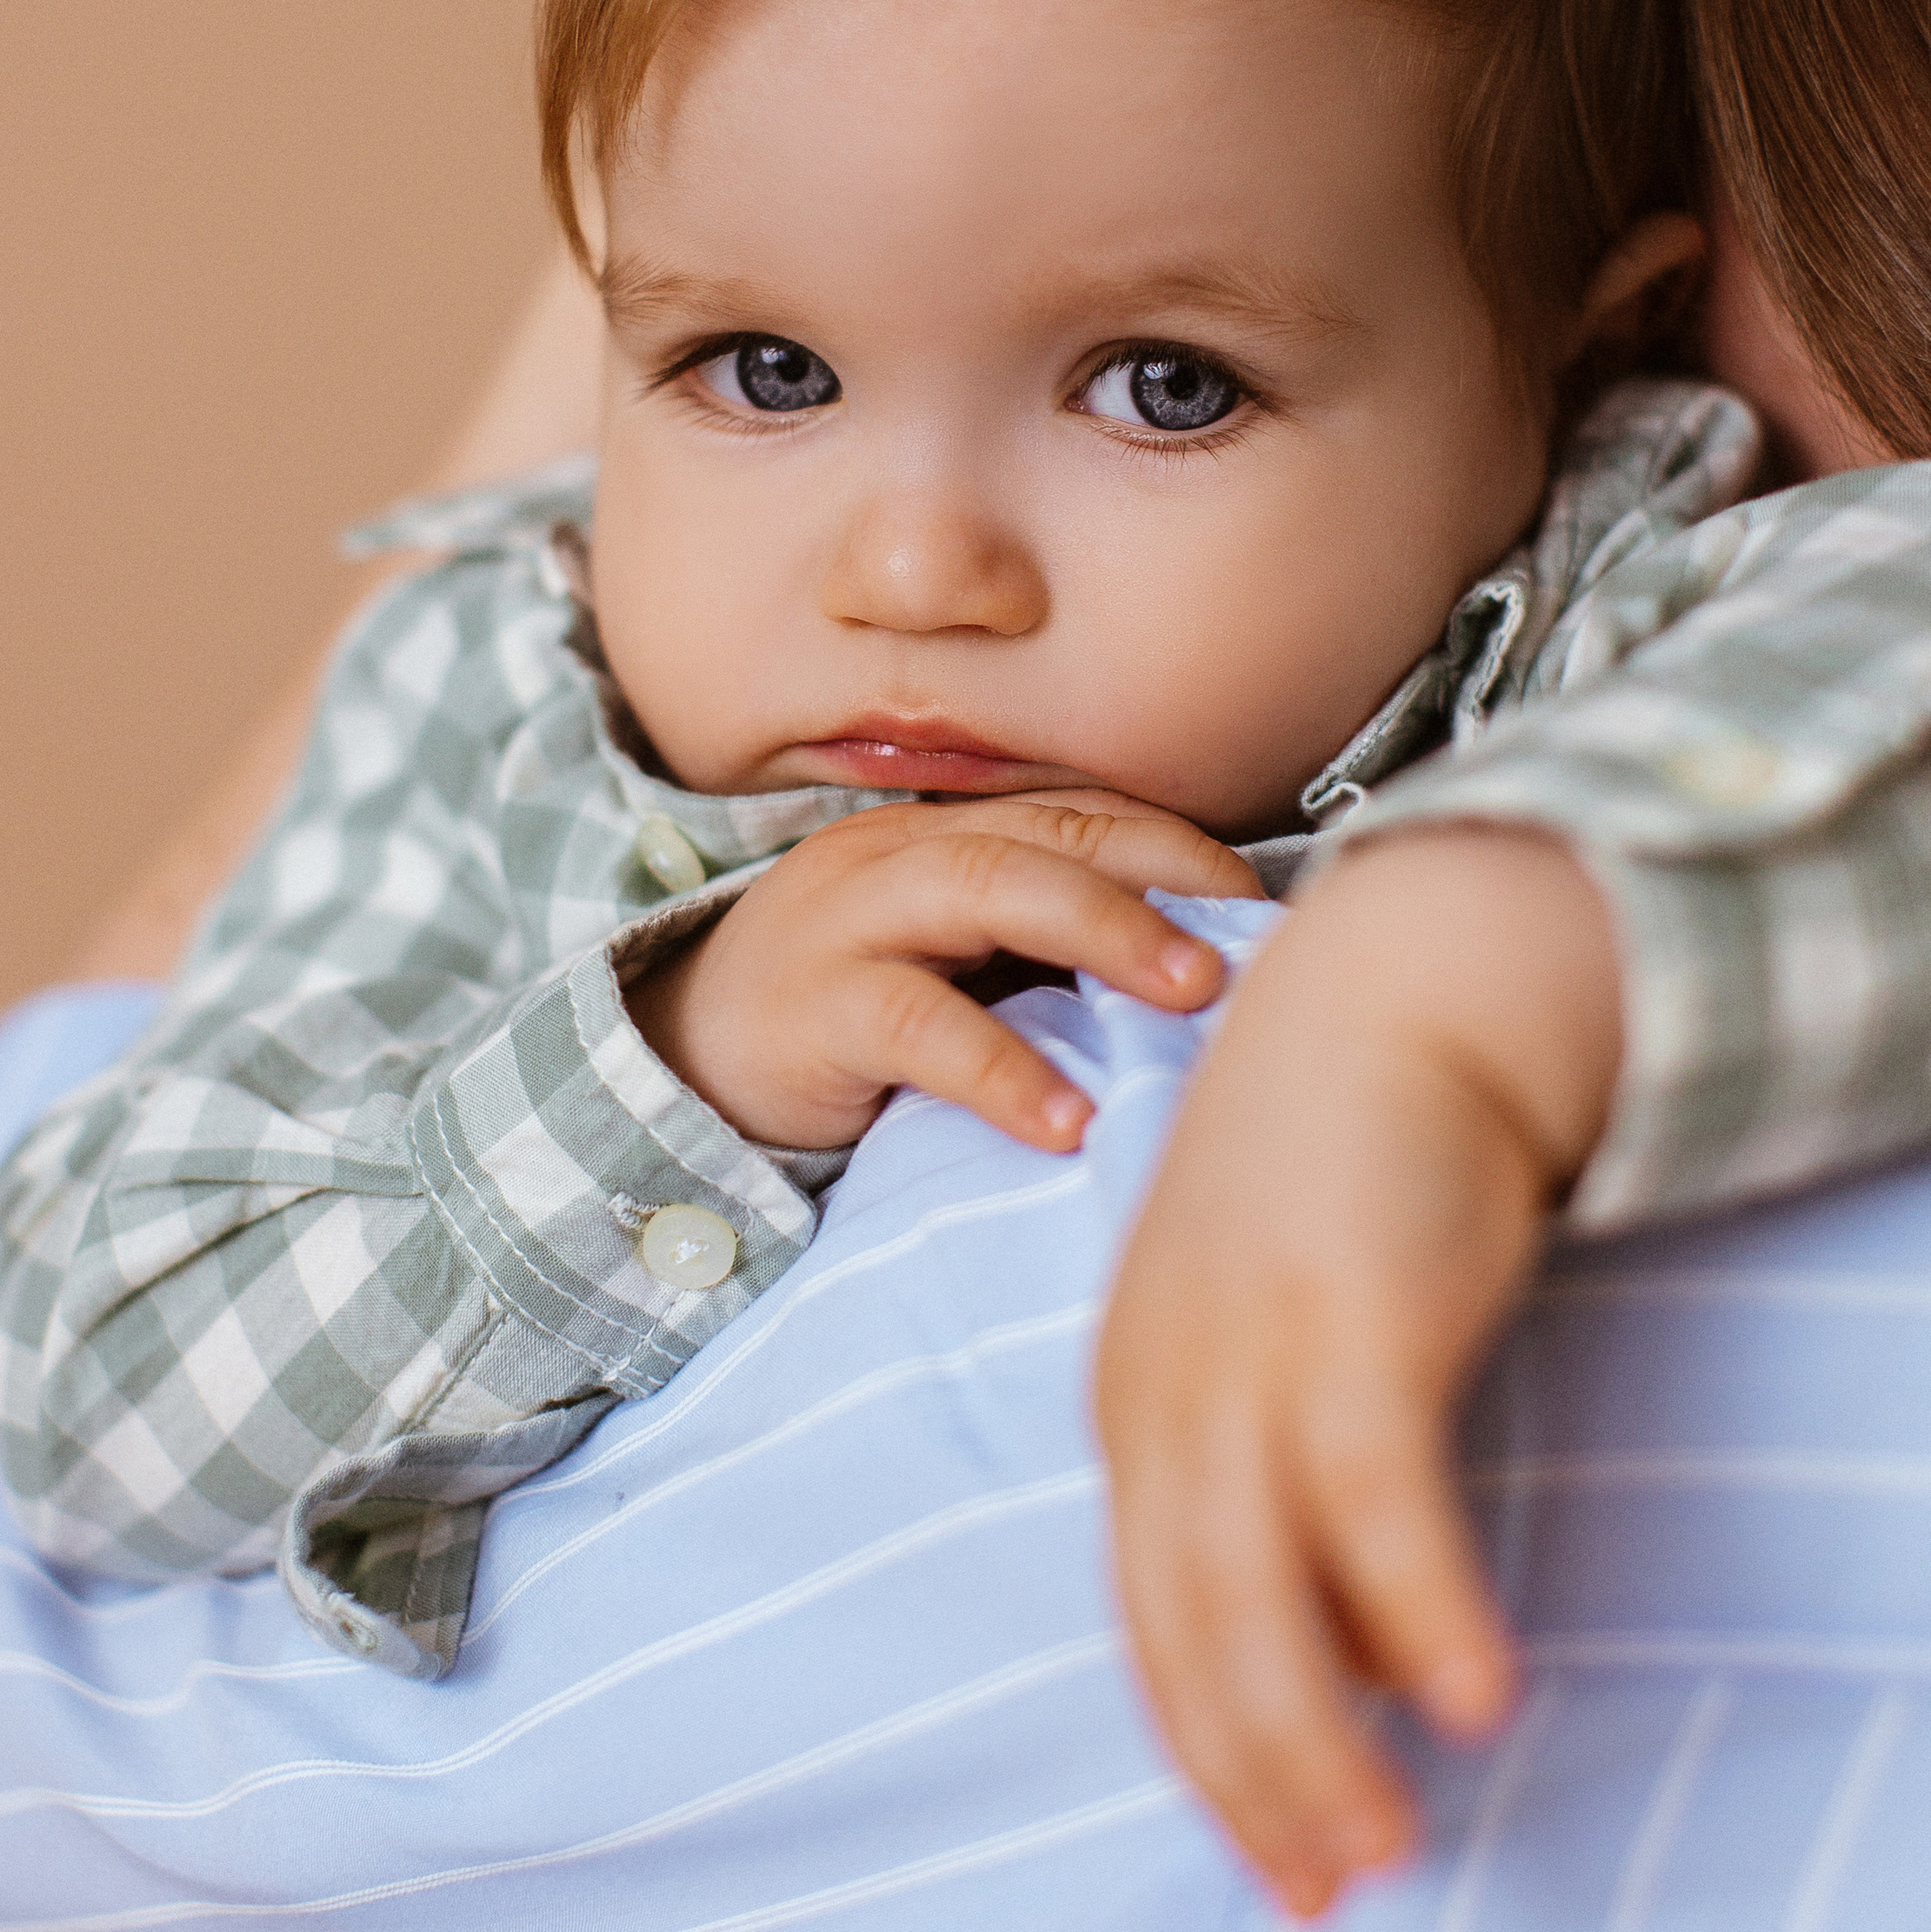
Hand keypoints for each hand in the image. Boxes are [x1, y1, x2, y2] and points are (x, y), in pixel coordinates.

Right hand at [627, 792, 1259, 1152]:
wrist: (673, 1065)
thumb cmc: (839, 1023)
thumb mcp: (942, 966)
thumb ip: (1033, 955)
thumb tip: (1193, 980)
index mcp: (938, 836)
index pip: (1072, 812)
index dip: (1172, 845)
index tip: (1259, 899)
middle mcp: (897, 856)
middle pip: (1044, 834)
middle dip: (1156, 880)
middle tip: (1244, 943)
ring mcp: (848, 923)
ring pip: (986, 888)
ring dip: (1102, 933)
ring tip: (1187, 996)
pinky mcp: (813, 1010)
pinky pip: (916, 1023)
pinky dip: (1000, 1068)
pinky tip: (1065, 1118)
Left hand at [1094, 825, 1622, 1920]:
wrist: (1381, 1006)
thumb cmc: (1334, 1180)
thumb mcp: (1275, 1337)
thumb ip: (1281, 1481)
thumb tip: (1348, 1651)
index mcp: (1134, 1401)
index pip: (1149, 1618)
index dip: (1207, 1751)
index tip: (1272, 1864)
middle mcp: (1166, 1393)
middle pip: (1189, 1629)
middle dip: (1255, 1779)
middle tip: (1328, 1897)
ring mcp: (1244, 1359)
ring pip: (1259, 1594)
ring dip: (1321, 1739)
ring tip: (1387, 1849)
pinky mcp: (1346, 1322)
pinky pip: (1376, 1501)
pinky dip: (1416, 1609)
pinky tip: (1468, 1700)